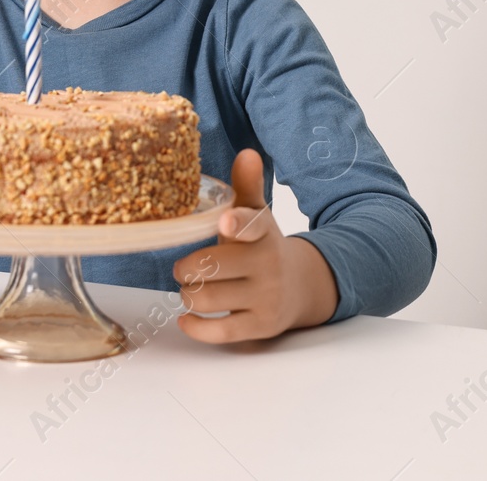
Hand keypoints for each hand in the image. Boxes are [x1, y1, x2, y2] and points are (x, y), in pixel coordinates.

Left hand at [172, 149, 339, 342]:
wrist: (302, 286)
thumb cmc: (264, 247)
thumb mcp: (258, 217)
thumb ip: (247, 187)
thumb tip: (247, 153)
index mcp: (263, 232)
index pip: (252, 225)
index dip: (238, 224)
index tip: (225, 223)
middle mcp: (267, 264)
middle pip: (210, 267)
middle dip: (186, 269)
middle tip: (184, 269)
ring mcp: (266, 297)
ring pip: (208, 299)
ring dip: (188, 294)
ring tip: (190, 289)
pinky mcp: (261, 326)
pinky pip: (219, 332)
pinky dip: (196, 326)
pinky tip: (188, 318)